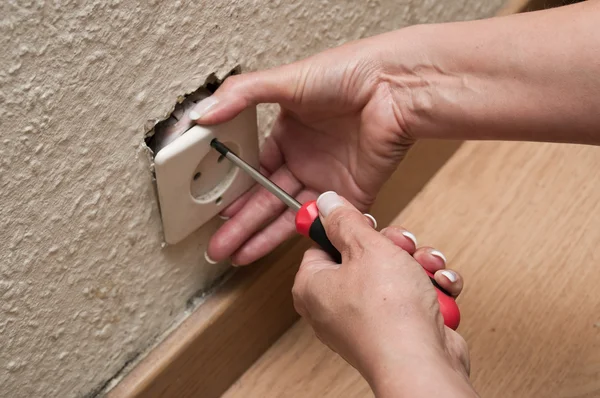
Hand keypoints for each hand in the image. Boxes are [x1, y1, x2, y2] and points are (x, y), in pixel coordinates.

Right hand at [191, 34, 413, 264]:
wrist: (393, 88)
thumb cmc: (346, 74)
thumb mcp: (285, 80)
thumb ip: (241, 95)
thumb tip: (202, 114)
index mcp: (289, 136)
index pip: (257, 172)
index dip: (237, 193)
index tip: (216, 210)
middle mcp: (306, 160)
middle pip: (267, 200)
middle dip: (241, 225)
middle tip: (218, 246)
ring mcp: (328, 180)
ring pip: (288, 216)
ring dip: (262, 237)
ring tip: (235, 255)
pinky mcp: (352, 196)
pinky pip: (323, 222)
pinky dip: (300, 235)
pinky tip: (278, 248)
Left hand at [292, 192, 475, 397]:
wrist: (421, 361)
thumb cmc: (387, 312)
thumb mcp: (365, 247)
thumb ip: (345, 221)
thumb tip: (326, 203)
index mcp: (314, 286)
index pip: (323, 245)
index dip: (349, 229)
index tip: (367, 222)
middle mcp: (335, 306)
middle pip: (363, 257)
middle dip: (393, 247)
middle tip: (403, 246)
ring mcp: (367, 320)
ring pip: (394, 274)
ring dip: (418, 265)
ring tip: (429, 268)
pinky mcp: (397, 330)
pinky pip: (412, 298)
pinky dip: (431, 290)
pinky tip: (441, 287)